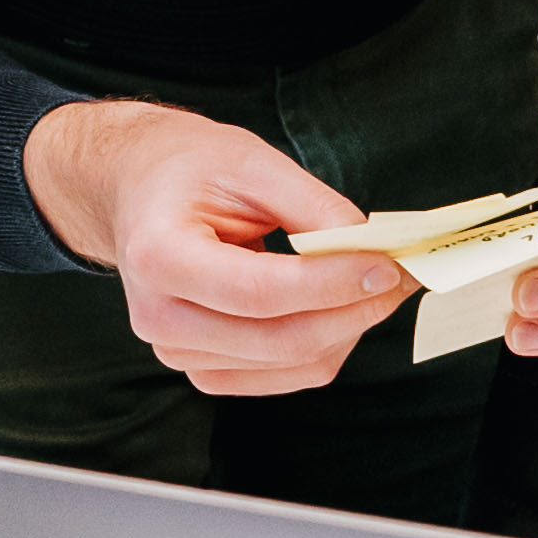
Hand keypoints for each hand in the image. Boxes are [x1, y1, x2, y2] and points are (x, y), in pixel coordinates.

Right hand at [27, 101, 409, 398]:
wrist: (136, 190)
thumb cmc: (188, 168)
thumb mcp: (250, 161)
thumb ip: (312, 206)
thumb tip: (373, 249)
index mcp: (158, 255)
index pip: (259, 292)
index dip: (330, 285)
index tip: (387, 266)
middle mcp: (158, 317)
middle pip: (278, 340)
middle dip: (353, 312)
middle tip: (401, 278)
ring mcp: (175, 351)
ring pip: (289, 364)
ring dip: (346, 329)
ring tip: (376, 286)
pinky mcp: (201, 368)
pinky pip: (281, 376)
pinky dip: (324, 346)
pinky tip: (342, 308)